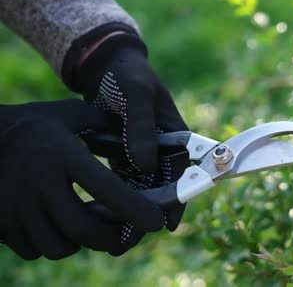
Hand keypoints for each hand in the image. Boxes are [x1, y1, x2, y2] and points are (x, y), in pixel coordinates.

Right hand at [0, 100, 163, 259]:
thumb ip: (106, 125)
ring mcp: (17, 207)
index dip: (136, 209)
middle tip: (125, 235)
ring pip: (59, 247)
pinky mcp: (2, 223)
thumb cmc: (34, 124)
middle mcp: (39, 183)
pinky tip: (63, 229)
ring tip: (93, 229)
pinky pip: (34, 250)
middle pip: (84, 229)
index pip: (107, 189)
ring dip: (82, 244)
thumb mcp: (69, 114)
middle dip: (112, 238)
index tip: (156, 221)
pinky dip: (54, 245)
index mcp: (63, 154)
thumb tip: (143, 143)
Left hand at [75, 34, 187, 230]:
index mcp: (176, 134)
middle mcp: (163, 148)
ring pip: (142, 188)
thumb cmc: (128, 75)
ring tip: (114, 236)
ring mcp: (144, 152)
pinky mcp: (124, 154)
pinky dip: (115, 197)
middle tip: (131, 238)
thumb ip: (141, 125)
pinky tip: (100, 214)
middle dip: (150, 213)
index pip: (182, 171)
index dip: (178, 198)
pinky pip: (123, 180)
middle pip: (162, 187)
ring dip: (131, 210)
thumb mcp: (136, 93)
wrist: (106, 66)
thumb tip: (145, 164)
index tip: (168, 222)